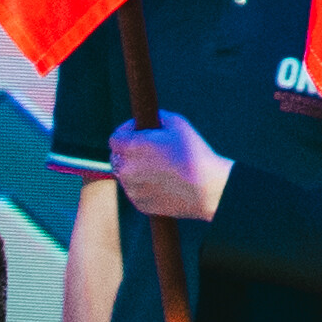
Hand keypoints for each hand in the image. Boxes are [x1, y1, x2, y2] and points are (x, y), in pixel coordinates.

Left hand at [110, 114, 229, 221]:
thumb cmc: (194, 155)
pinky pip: (135, 191)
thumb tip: (150, 119)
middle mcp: (127, 169)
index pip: (114, 138)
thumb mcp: (177, 123)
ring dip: (134, 169)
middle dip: (127, 151)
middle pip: (116, 157)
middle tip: (147, 149)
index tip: (137, 132)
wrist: (207, 189)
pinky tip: (160, 181)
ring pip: (125, 175)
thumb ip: (156, 118)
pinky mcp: (140, 204)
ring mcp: (132, 189)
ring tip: (157, 167)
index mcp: (133, 146)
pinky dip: (142, 185)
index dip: (126, 132)